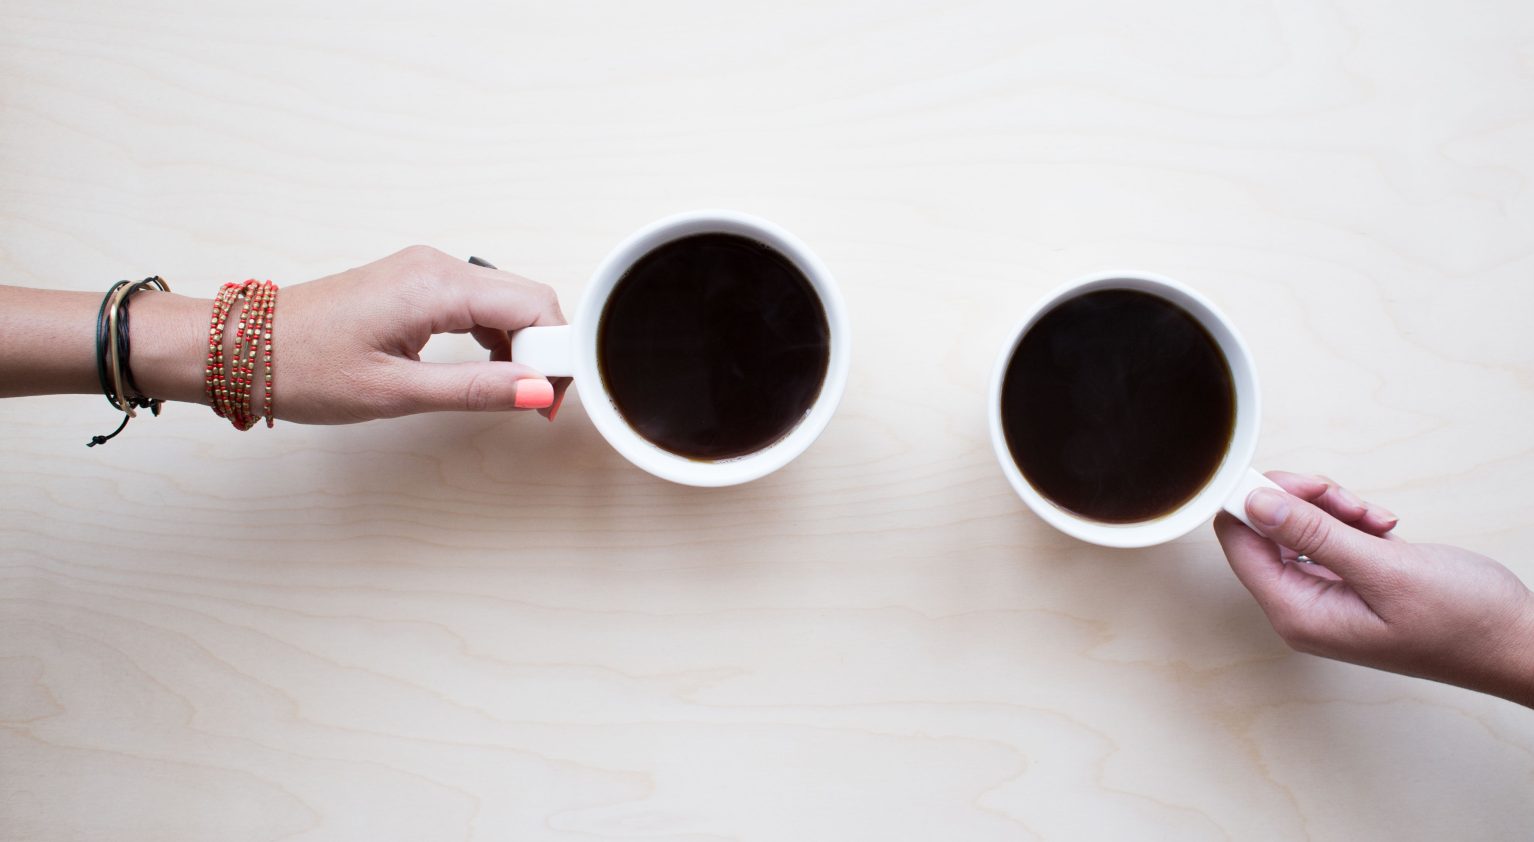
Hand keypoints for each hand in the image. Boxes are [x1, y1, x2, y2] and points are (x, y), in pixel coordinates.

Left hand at [271, 245, 569, 423]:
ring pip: (506, 301)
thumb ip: (476, 389)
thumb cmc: (302, 367)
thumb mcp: (396, 392)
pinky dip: (496, 336)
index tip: (555, 399)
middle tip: (540, 404)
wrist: (239, 348)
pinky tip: (490, 371)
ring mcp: (425, 271)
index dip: (559, 352)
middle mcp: (436, 267)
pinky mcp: (414, 284)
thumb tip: (539, 392)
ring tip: (515, 394)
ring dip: (523, 346)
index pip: (534, 305)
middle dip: (547, 350)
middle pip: (527, 298)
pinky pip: (478, 303)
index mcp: (435, 285)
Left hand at [1214, 471, 1533, 706]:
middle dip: (1303, 502)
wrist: (1517, 643)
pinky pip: (1328, 536)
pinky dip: (1353, 522)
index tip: (1295, 483)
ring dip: (1334, 509)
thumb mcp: (1384, 570)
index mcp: (1296, 613)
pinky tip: (1384, 529)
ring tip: (1378, 521)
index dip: (1254, 502)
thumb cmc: (1463, 622)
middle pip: (1264, 528)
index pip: (1238, 542)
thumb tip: (1254, 504)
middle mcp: (1301, 606)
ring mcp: (1325, 594)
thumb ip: (1313, 535)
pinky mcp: (1349, 581)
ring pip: (1298, 526)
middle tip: (1349, 503)